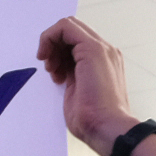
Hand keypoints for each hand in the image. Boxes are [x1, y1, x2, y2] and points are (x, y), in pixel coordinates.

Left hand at [35, 18, 147, 155]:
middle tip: (49, 67)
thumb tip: (60, 67)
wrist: (108, 129)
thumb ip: (72, 74)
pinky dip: (49, 38)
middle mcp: (105, 51)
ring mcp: (101, 48)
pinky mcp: (92, 49)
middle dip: (54, 45)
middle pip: (72, 31)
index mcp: (103, 62)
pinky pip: (65, 27)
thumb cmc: (94, 120)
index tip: (52, 70)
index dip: (58, 50)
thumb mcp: (77, 91)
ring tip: (51, 69)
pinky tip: (47, 59)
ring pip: (68, 26)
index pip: (76, 42)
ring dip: (51, 44)